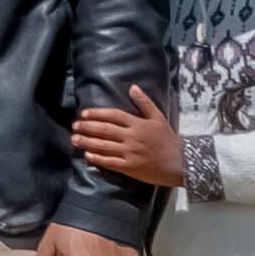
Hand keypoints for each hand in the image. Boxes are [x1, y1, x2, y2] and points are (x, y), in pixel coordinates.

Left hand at [70, 84, 184, 189]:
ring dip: (87, 142)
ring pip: (104, 146)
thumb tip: (133, 87)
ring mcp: (131, 153)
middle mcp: (133, 137)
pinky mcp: (130, 167)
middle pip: (105, 130)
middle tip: (74, 126)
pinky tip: (87, 155)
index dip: (96, 113)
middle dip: (87, 127)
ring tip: (74, 139)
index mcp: (138, 124)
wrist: (180, 164)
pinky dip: (97, 158)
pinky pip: (110, 162)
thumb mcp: (159, 118)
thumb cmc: (167, 140)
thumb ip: (144, 103)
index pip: (113, 115)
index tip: (83, 114)